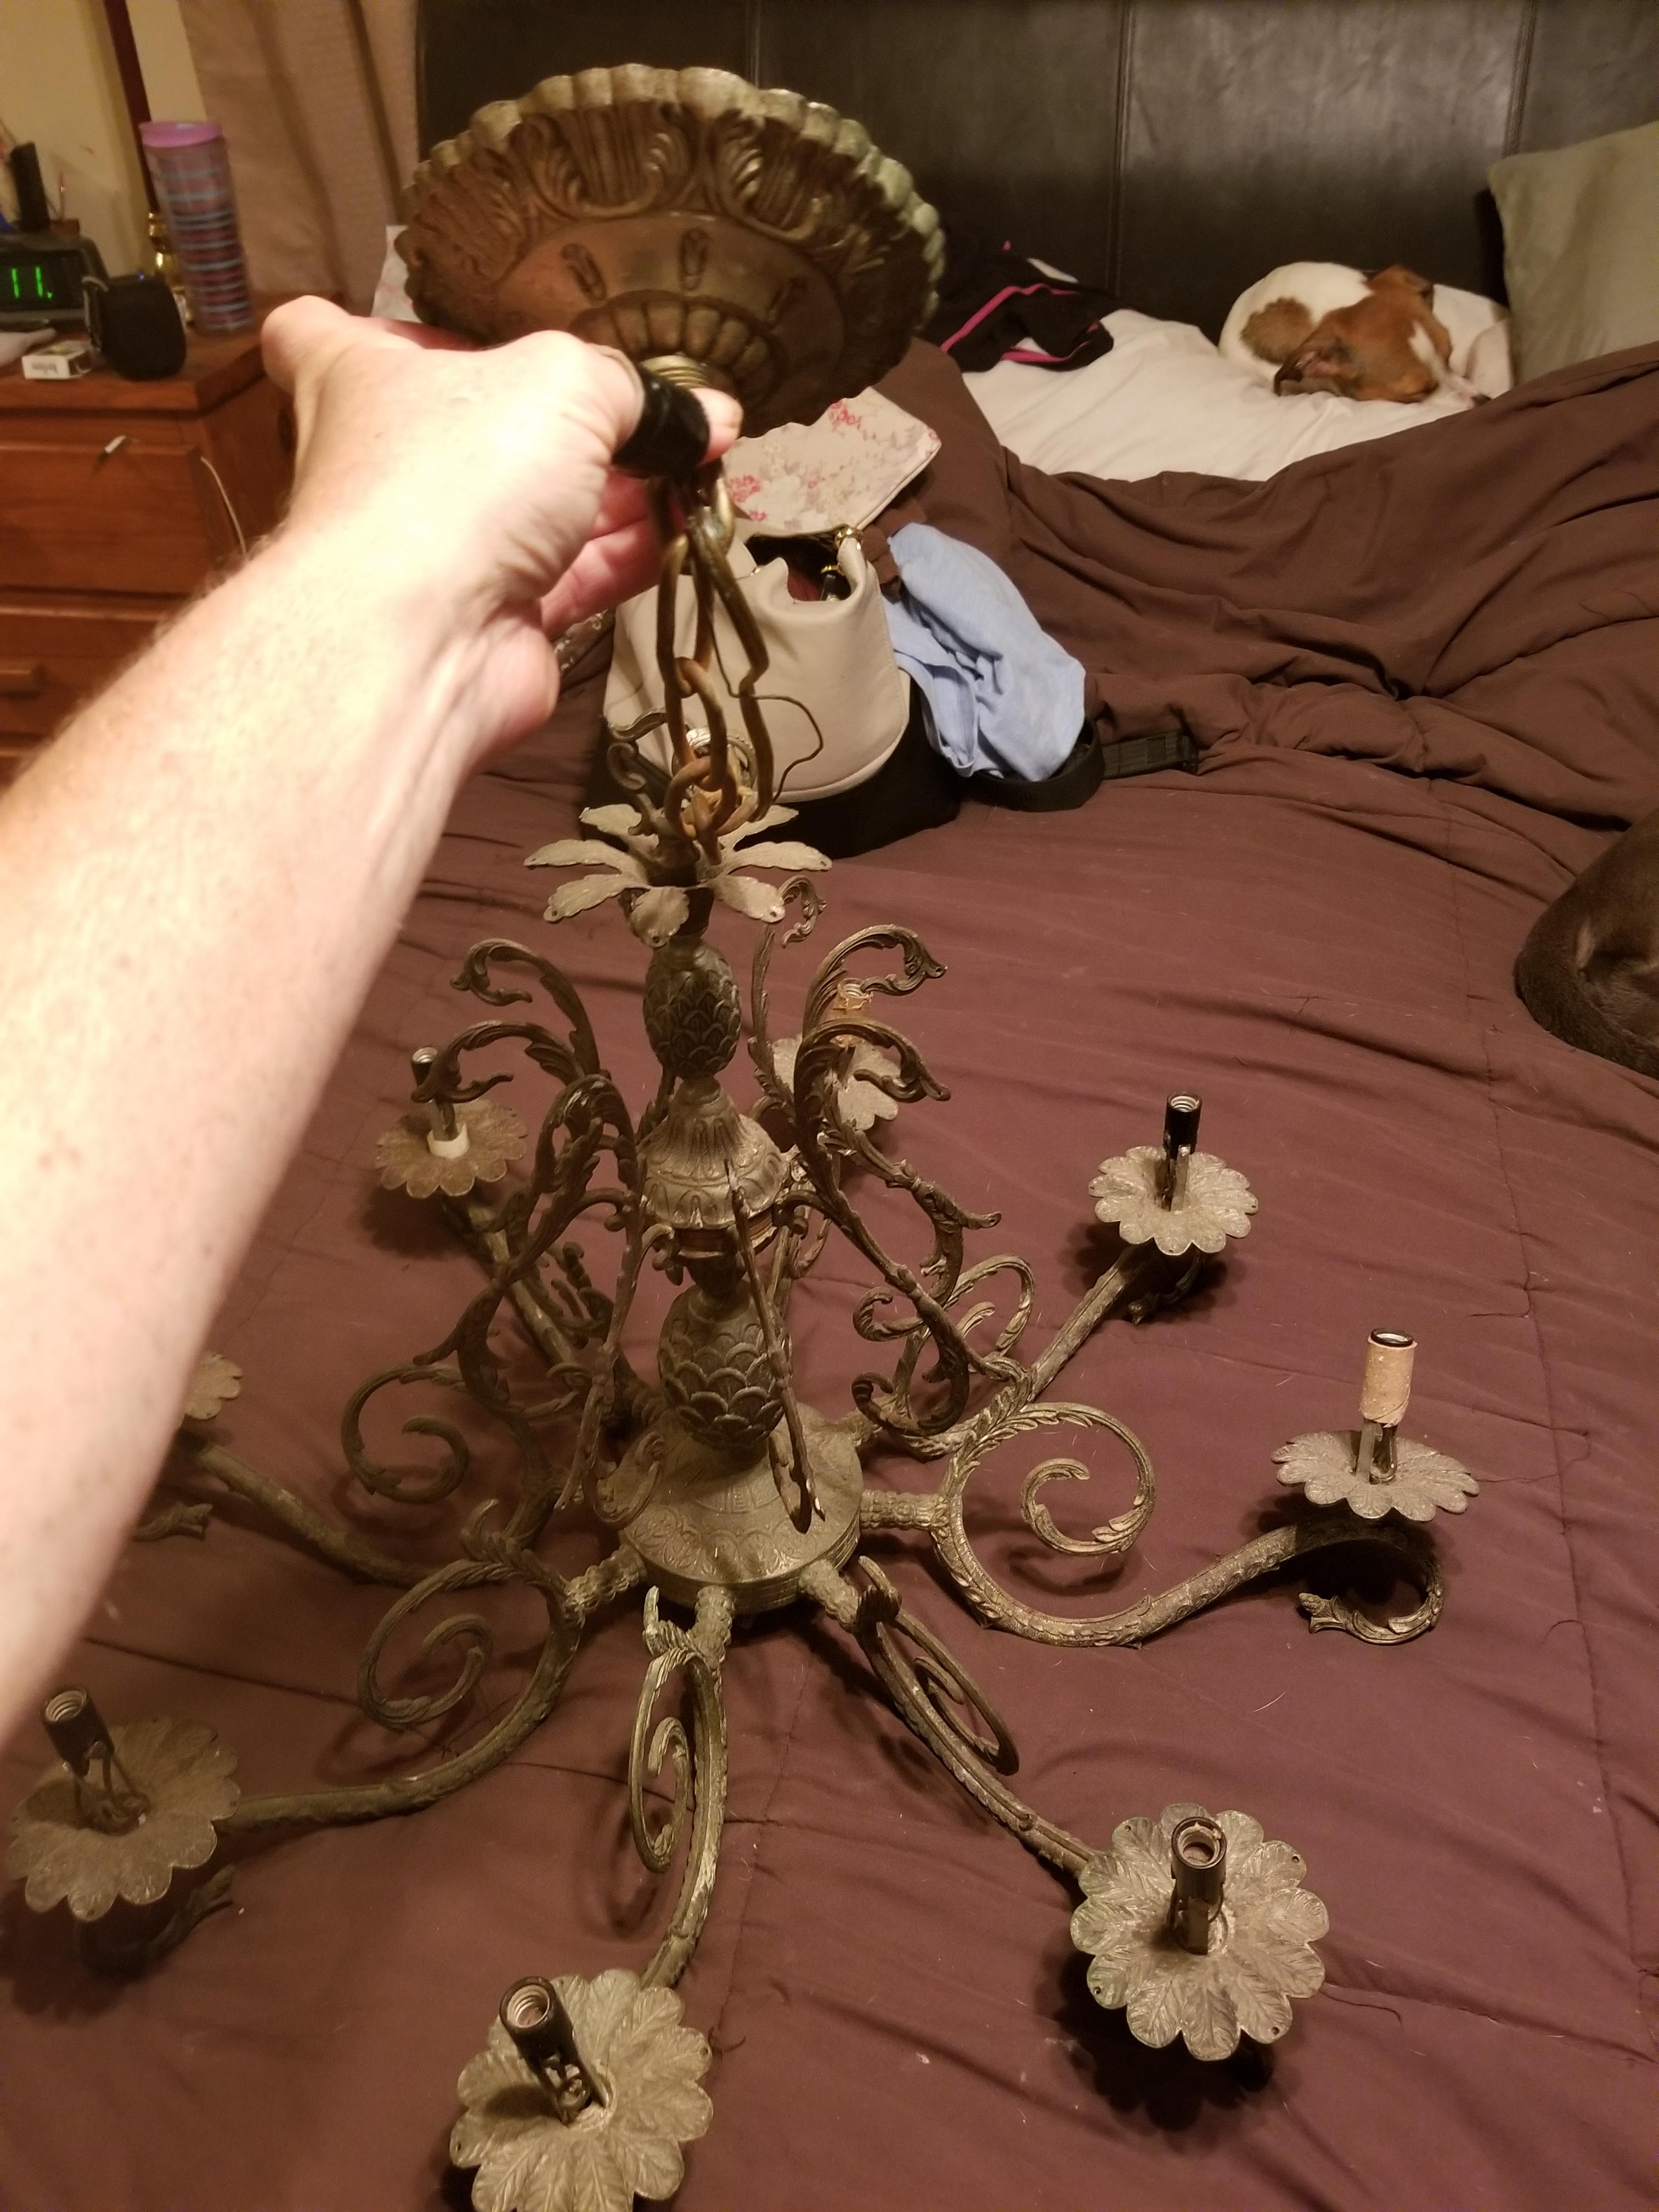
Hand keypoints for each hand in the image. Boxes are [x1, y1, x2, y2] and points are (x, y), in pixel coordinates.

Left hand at [260, 297, 740, 761]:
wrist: (428, 637)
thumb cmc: (459, 471)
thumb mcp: (561, 381)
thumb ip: (629, 385)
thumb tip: (701, 411)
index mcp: (360, 377)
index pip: (319, 333)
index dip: (379, 329)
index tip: (439, 331)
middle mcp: (396, 461)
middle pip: (478, 424)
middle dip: (571, 416)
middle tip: (657, 403)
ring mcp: (447, 547)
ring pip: (543, 503)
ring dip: (628, 484)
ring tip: (710, 455)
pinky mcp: (500, 616)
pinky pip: (576, 572)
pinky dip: (632, 549)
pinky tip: (693, 521)